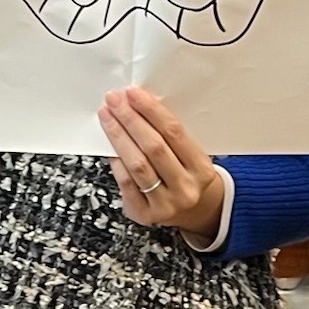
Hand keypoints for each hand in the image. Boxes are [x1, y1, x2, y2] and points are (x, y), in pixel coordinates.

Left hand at [100, 87, 227, 238]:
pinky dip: (117, 162)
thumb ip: (170, 136)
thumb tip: (137, 106)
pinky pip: (126, 184)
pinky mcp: (146, 215)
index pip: (174, 132)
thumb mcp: (190, 156)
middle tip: (114, 101)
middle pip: (154, 148)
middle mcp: (186, 188)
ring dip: (119, 137)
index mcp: (202, 168)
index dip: (151, 111)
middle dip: (131, 120)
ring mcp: (166, 204)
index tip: (132, 94)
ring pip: (138, 165)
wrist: (192, 212)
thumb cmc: (186, 174)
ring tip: (107, 117)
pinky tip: (109, 146)